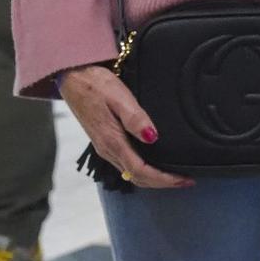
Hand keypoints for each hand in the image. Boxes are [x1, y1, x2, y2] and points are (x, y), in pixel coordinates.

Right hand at [59, 64, 192, 189]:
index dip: (163, 179)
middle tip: (186, 181)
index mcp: (112, 141)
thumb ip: (135, 119)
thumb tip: (152, 139)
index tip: (184, 180)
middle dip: (161, 182)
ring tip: (174, 175)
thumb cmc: (97, 85)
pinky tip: (154, 163)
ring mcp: (104, 147)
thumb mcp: (119, 97)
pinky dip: (143, 170)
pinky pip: (125, 164)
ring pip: (130, 173)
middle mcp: (107, 149)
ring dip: (153, 178)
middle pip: (136, 177)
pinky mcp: (104, 141)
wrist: (73, 78)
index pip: (140, 171)